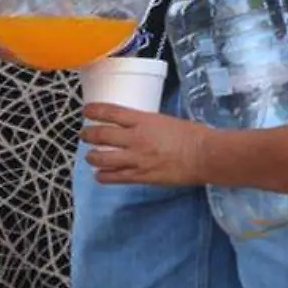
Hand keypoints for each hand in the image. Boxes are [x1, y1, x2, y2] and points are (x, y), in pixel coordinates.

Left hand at [82, 103, 212, 186]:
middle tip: (84, 134)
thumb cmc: (191, 134)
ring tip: (90, 156)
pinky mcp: (141, 176)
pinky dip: (103, 176)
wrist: (203, 155)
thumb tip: (136, 125)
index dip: (95, 111)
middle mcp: (135, 138)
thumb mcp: (165, 120)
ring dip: (92, 156)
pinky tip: (99, 175)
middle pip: (102, 135)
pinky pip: (115, 177)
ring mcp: (136, 159)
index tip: (86, 111)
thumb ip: (147, 123)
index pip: (111, 112)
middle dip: (88, 135)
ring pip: (103, 158)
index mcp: (143, 120)